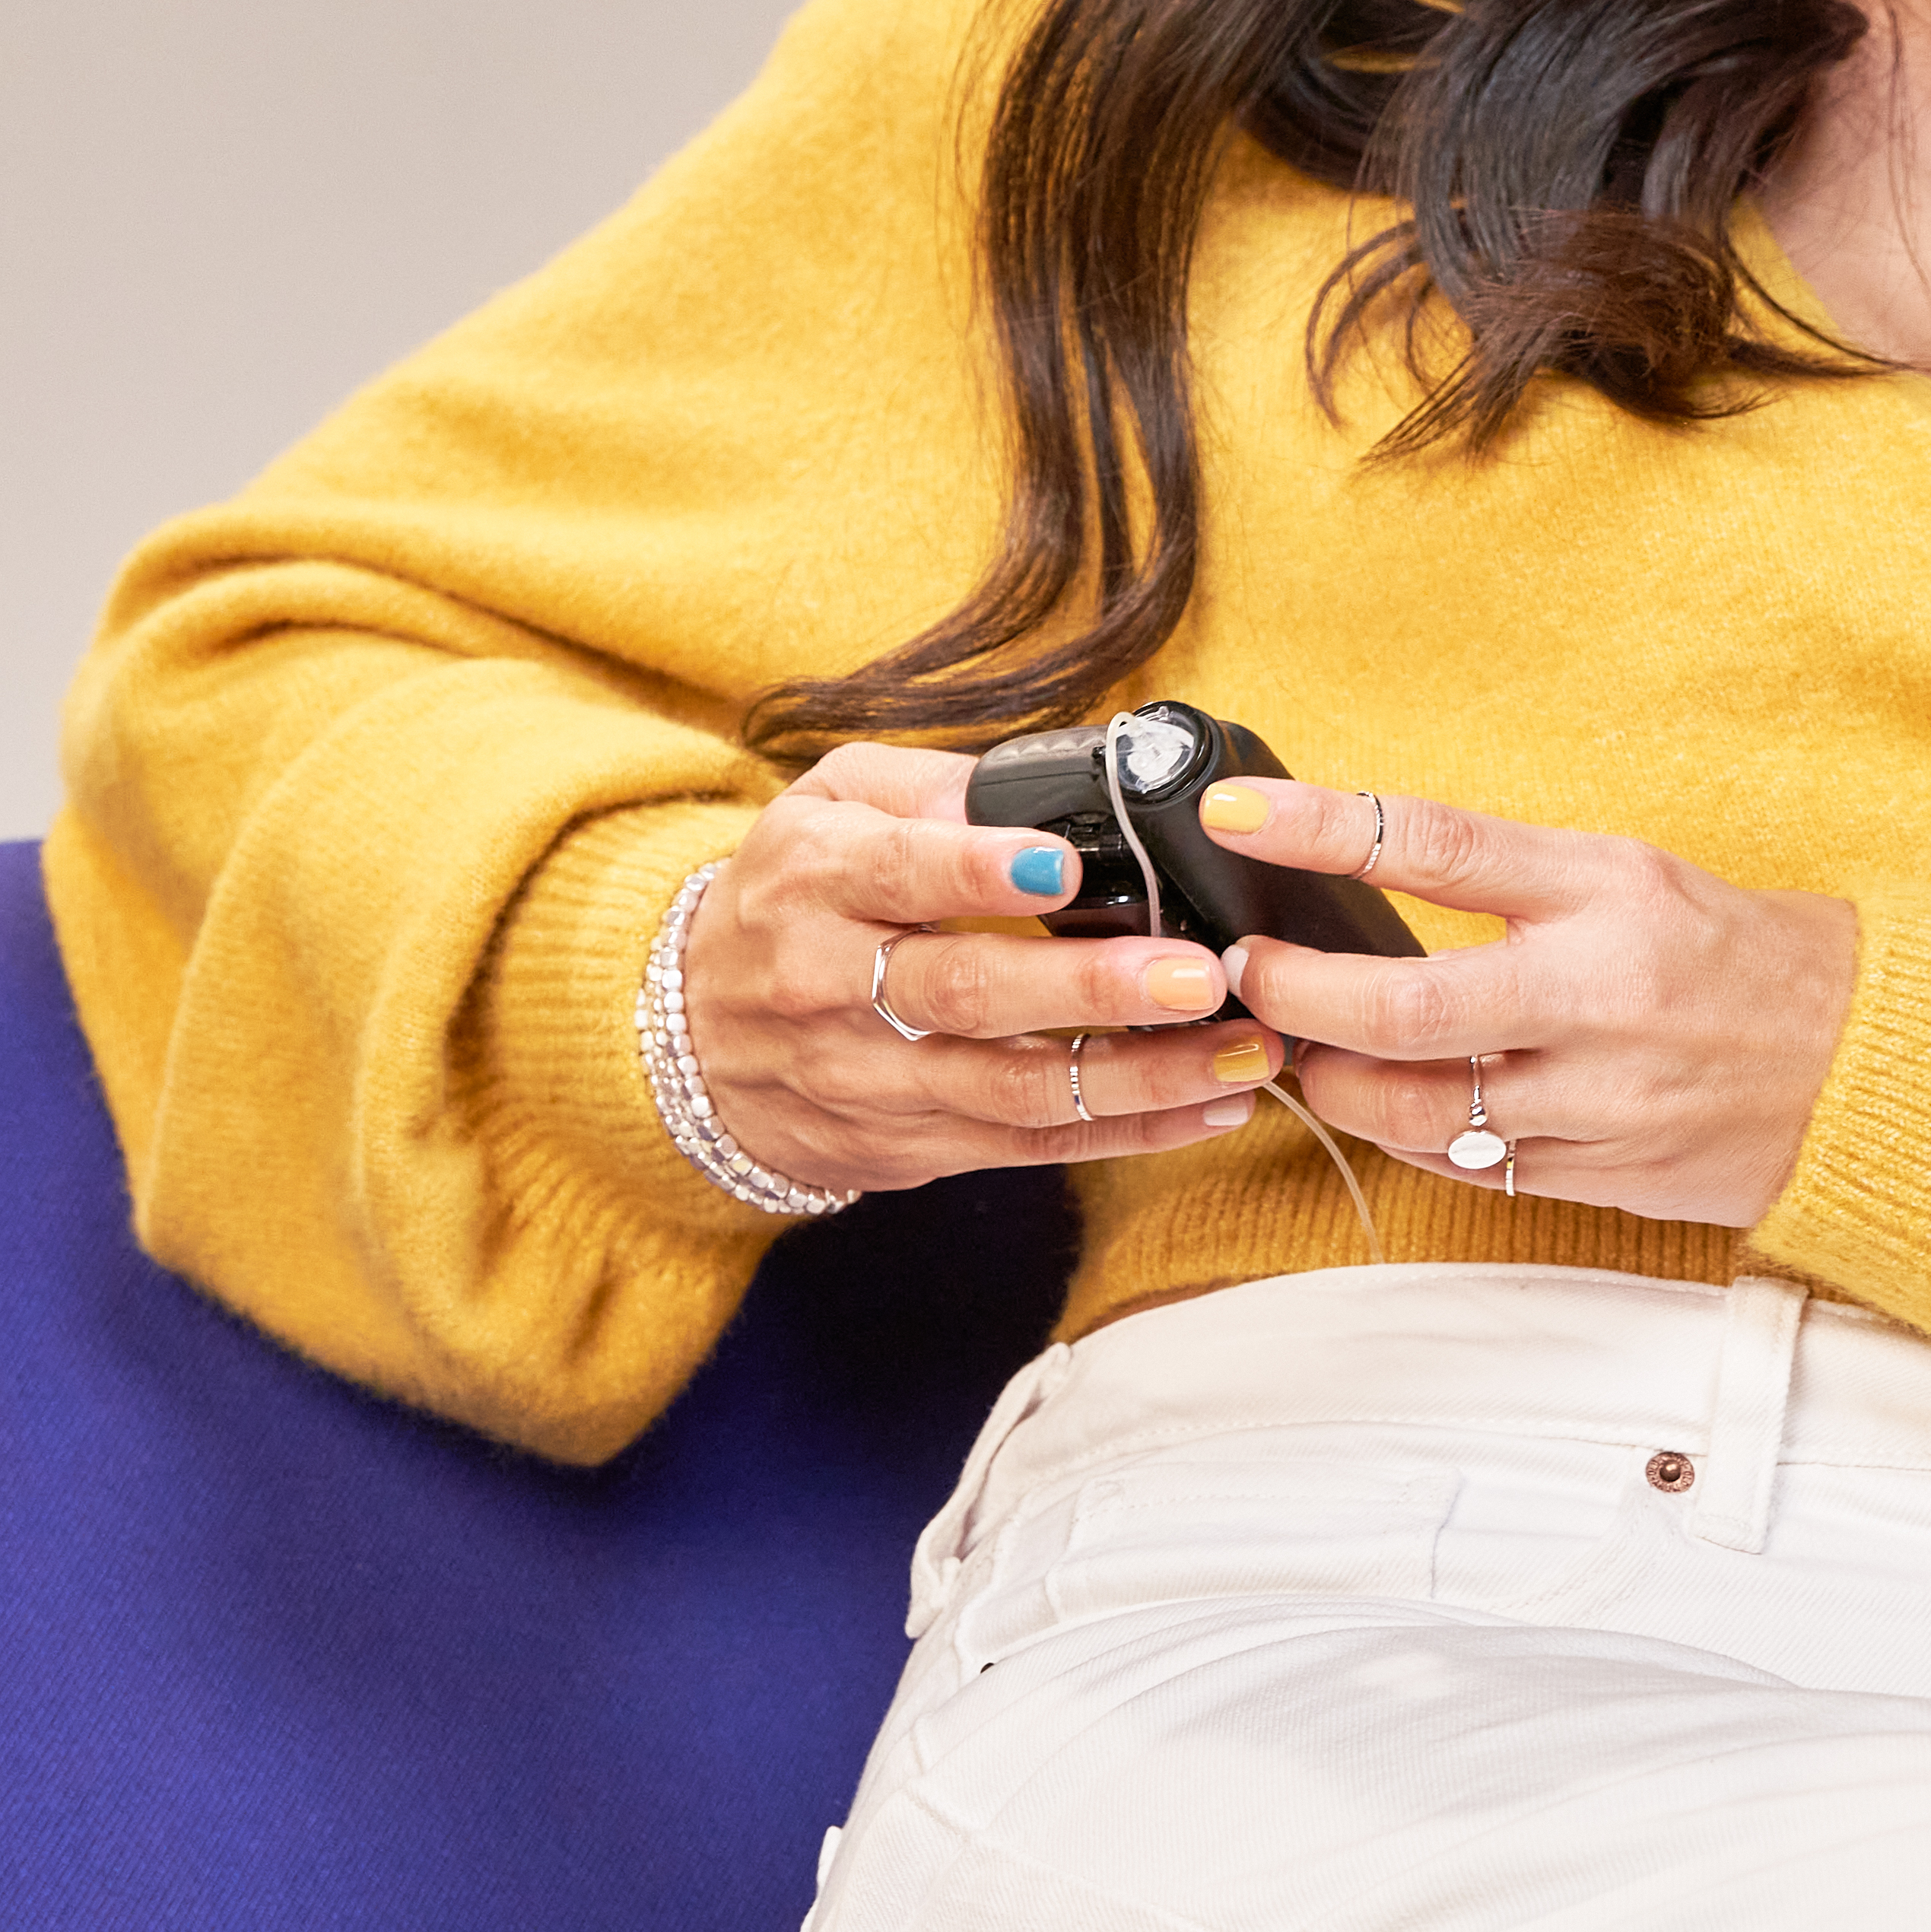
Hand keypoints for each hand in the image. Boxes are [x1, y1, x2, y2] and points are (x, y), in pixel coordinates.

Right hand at [675, 744, 1274, 1199]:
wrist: (690, 1034)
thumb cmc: (793, 894)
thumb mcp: (827, 804)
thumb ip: (928, 785)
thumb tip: (1039, 789)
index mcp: (815, 880)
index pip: (899, 874)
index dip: (980, 872)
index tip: (1066, 867)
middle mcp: (831, 986)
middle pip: (967, 994)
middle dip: (1091, 989)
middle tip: (1199, 976)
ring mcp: (869, 1080)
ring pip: (1012, 1089)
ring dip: (1139, 1078)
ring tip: (1240, 1053)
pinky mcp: (908, 1146)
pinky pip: (1027, 1146)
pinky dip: (1126, 1133)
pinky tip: (1209, 1108)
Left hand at [1197, 775, 1857, 1226]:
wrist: (1866, 1060)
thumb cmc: (1739, 954)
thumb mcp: (1635, 875)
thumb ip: (1513, 882)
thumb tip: (1369, 873)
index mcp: (1609, 890)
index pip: (1437, 845)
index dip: (1320, 827)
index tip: (1237, 814)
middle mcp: (1601, 993)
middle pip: (1403, 1008)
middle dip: (1298, 997)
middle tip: (1251, 977)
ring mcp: (1602, 1096)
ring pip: (1418, 1111)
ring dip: (1337, 1085)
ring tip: (1309, 1056)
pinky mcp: (1606, 1174)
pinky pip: (1470, 1169)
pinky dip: (1414, 1140)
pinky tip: (1397, 1110)